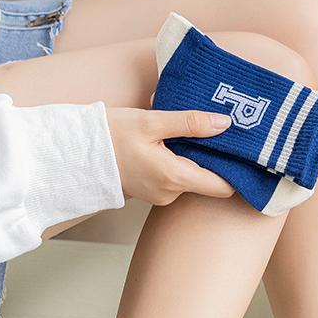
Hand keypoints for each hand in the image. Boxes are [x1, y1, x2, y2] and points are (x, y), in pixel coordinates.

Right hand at [106, 107, 233, 205]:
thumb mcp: (151, 122)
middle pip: (208, 178)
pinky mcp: (153, 191)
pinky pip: (175, 176)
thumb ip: (190, 123)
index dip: (235, 169)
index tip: (241, 150)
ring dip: (191, 154)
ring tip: (184, 130)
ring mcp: (161, 195)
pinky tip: (168, 141)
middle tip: (211, 128)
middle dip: (210, 154)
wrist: (75, 153)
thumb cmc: (110, 135)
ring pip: (191, 175)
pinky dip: (177, 159)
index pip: (223, 186)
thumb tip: (225, 124)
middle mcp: (171, 193)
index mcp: (174, 178)